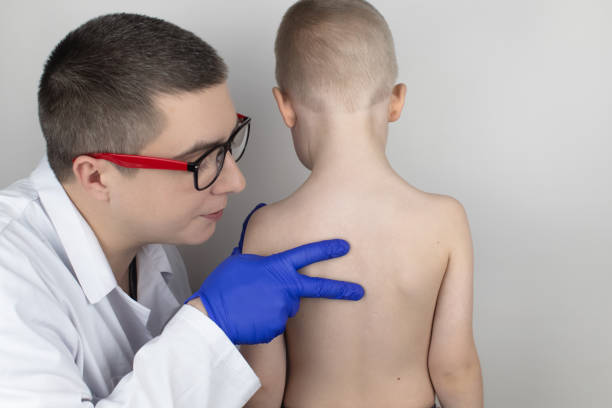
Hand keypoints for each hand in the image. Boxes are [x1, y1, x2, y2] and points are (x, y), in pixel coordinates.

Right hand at [186, 204, 364, 344]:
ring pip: (287, 306)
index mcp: (276, 267)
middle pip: (318, 287)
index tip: (344, 246)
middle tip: (359, 292)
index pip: (307, 254)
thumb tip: (268, 265)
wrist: (212, 317)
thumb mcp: (241, 262)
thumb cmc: (223, 287)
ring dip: (276, 304)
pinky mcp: (276, 328)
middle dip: (341, 289)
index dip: (327, 249)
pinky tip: (251, 316)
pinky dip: (266, 319)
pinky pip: (276, 322)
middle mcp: (285, 288)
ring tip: (252, 304)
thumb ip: (262, 262)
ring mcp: (282, 310)